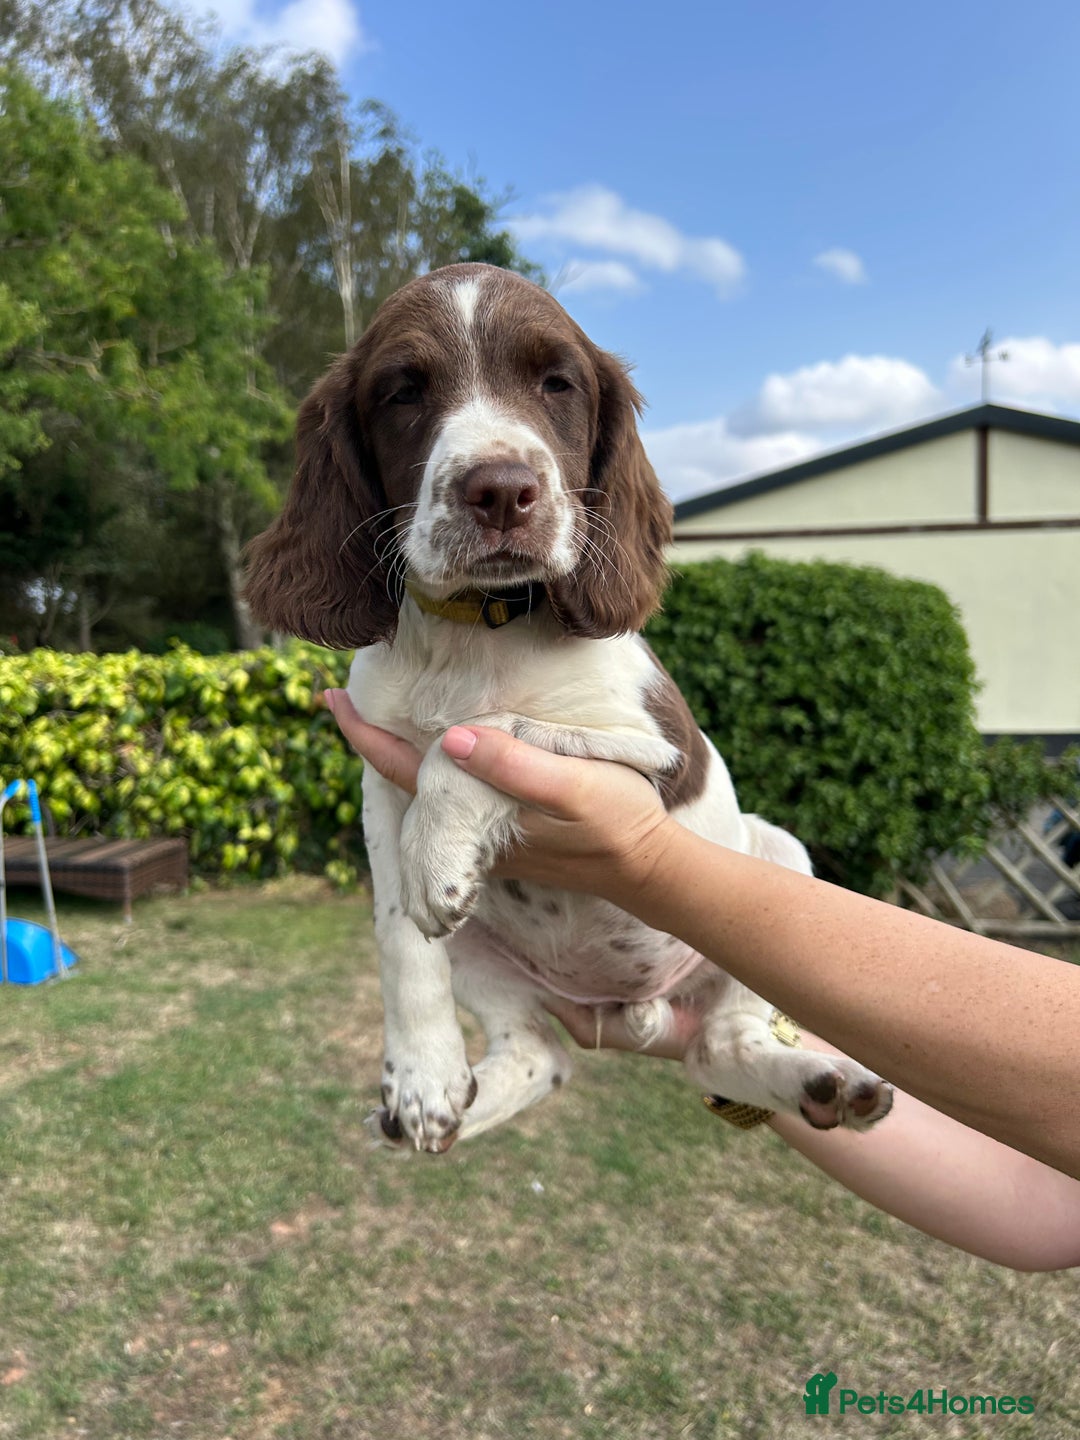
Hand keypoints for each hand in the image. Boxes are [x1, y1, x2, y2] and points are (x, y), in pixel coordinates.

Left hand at [323, 689, 673, 900]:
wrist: (650, 869)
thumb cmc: (614, 825)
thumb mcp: (571, 789)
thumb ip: (512, 767)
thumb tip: (449, 742)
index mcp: (474, 817)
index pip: (403, 770)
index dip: (364, 735)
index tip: (331, 696)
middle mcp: (470, 832)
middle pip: (405, 780)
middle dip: (371, 740)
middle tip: (342, 696)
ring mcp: (486, 834)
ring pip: (428, 788)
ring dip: (400, 751)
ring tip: (380, 712)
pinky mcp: (507, 830)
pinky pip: (456, 793)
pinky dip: (439, 763)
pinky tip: (442, 742)